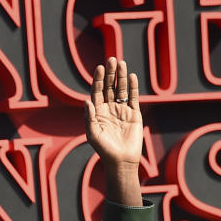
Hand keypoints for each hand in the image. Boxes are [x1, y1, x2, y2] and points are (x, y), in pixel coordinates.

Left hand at [84, 58, 142, 205]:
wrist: (121, 161)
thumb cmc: (104, 149)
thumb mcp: (93, 134)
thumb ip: (89, 117)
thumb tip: (86, 100)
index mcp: (98, 111)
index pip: (97, 91)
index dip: (98, 79)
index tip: (100, 67)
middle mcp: (109, 108)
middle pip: (109, 87)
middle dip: (110, 74)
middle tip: (112, 59)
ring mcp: (122, 110)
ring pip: (121, 90)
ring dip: (121, 77)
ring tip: (121, 63)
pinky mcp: (134, 114)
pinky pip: (133, 98)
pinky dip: (133, 87)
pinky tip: (131, 76)